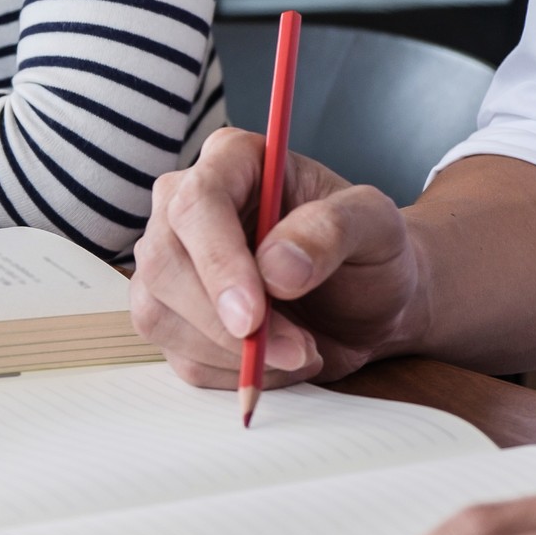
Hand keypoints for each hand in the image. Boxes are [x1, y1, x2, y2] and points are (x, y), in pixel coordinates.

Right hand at [127, 127, 425, 389]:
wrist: (368, 302)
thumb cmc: (370, 252)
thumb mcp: (376, 226)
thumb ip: (333, 230)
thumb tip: (276, 268)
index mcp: (232, 161)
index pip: (196, 203)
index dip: (218, 262)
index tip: (252, 316)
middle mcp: (184, 205)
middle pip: (163, 263)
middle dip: (225, 323)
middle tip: (296, 349)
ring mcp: (170, 262)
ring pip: (159, 316)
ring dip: (232, 354)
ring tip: (300, 350)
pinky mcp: (170, 315)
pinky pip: (180, 357)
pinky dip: (232, 373)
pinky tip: (275, 360)